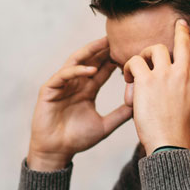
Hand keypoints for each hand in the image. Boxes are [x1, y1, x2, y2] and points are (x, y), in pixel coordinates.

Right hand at [27, 37, 132, 170]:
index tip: (129, 50)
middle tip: (119, 37)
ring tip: (105, 44)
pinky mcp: (49, 90)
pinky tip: (90, 70)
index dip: (113, 59)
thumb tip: (140, 107)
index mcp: (87, 90)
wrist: (57, 152)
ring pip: (76, 62)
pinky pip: (64, 75)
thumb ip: (120, 115)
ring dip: (90, 52)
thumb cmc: (77, 140)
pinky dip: (77, 71)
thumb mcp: (105, 125)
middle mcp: (75, 84)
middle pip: (90, 60)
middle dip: (103, 49)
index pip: (102, 70)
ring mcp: (61, 85)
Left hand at [123, 19, 189, 155]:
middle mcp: (183, 74)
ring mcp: (165, 75)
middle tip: (178, 24)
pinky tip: (128, 78)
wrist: (169, 143)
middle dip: (181, 30)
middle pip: (183, 42)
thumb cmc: (183, 133)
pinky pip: (135, 62)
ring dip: (145, 55)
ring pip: (155, 49)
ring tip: (139, 66)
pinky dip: (129, 67)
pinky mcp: (146, 80)